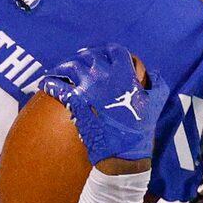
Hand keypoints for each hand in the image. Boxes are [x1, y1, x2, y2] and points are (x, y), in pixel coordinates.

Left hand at [39, 44, 167, 170]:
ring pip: (70, 66)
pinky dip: (50, 83)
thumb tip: (154, 72)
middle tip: (77, 62)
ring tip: (58, 71)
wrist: (124, 152)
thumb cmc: (141, 128)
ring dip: (63, 66)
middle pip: (89, 55)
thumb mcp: (157, 102)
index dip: (107, 50)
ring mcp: (89, 87)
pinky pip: (58, 86)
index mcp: (125, 73)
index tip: (101, 53)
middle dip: (83, 56)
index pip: (114, 50)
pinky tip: (45, 84)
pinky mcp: (76, 101)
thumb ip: (157, 83)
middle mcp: (106, 75)